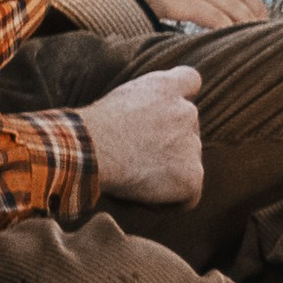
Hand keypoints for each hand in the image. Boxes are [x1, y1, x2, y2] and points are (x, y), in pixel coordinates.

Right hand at [81, 64, 204, 208]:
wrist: (89, 150)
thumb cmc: (90, 130)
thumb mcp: (118, 100)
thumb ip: (144, 103)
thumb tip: (147, 124)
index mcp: (166, 87)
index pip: (189, 81)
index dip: (181, 98)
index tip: (167, 113)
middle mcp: (186, 111)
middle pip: (188, 130)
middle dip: (169, 145)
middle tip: (135, 158)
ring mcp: (192, 144)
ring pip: (188, 164)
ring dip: (167, 173)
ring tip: (133, 178)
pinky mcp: (192, 176)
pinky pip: (188, 197)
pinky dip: (170, 202)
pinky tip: (144, 199)